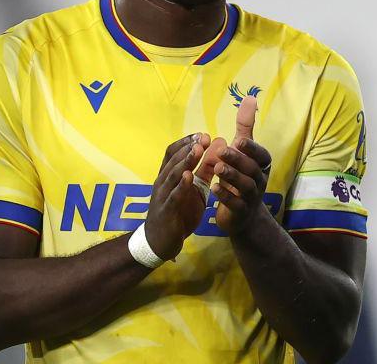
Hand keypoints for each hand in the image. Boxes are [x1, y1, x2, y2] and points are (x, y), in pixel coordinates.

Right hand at [144, 133, 210, 259]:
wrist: (160, 242)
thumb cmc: (177, 213)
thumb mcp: (195, 189)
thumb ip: (204, 171)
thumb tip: (216, 150)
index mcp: (168, 175)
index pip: (173, 152)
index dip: (186, 142)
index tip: (202, 134)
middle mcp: (162, 182)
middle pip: (173, 159)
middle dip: (188, 147)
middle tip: (204, 138)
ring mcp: (162, 195)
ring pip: (172, 174)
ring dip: (185, 161)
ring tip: (197, 150)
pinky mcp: (166, 210)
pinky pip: (173, 195)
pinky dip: (181, 185)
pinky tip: (190, 177)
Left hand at [210, 96, 273, 235]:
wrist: (243, 214)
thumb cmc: (242, 175)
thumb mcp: (244, 150)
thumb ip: (246, 126)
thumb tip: (250, 98)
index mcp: (261, 164)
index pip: (261, 154)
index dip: (251, 148)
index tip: (239, 140)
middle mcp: (260, 179)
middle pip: (252, 169)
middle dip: (238, 159)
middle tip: (222, 151)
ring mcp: (252, 197)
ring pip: (246, 186)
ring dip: (232, 176)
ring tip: (218, 168)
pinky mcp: (242, 211)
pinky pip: (236, 204)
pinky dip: (226, 197)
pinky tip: (214, 189)